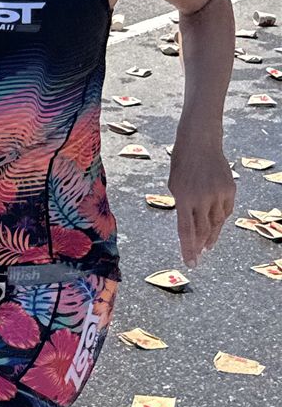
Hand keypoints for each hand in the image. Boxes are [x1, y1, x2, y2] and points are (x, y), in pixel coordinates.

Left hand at [167, 140, 234, 266]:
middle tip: (198, 256)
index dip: (188, 249)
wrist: (200, 143)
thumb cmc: (182, 164)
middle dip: (199, 246)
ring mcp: (218, 193)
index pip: (186, 231)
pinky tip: (216, 225)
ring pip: (217, 222)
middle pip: (203, 230)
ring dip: (211, 235)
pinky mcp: (230, 189)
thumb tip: (190, 228)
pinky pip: (226, 210)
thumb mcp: (175, 186)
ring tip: (206, 245)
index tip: (190, 263)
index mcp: (183, 197)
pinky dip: (221, 219)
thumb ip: (183, 207)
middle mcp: (202, 198)